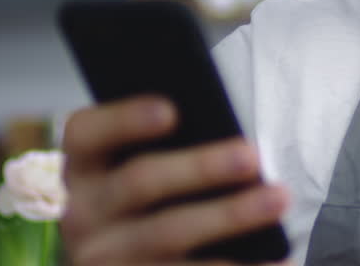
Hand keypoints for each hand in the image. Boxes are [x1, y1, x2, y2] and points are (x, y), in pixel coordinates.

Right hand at [59, 95, 288, 264]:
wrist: (125, 263)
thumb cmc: (148, 200)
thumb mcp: (136, 169)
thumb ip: (166, 147)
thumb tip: (227, 133)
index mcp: (82, 167)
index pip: (87, 133)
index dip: (125, 119)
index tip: (171, 110)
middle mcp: (81, 213)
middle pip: (140, 181)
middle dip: (201, 167)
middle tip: (252, 156)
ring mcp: (101, 257)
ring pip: (168, 232)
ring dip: (230, 214)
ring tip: (278, 199)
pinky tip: (278, 262)